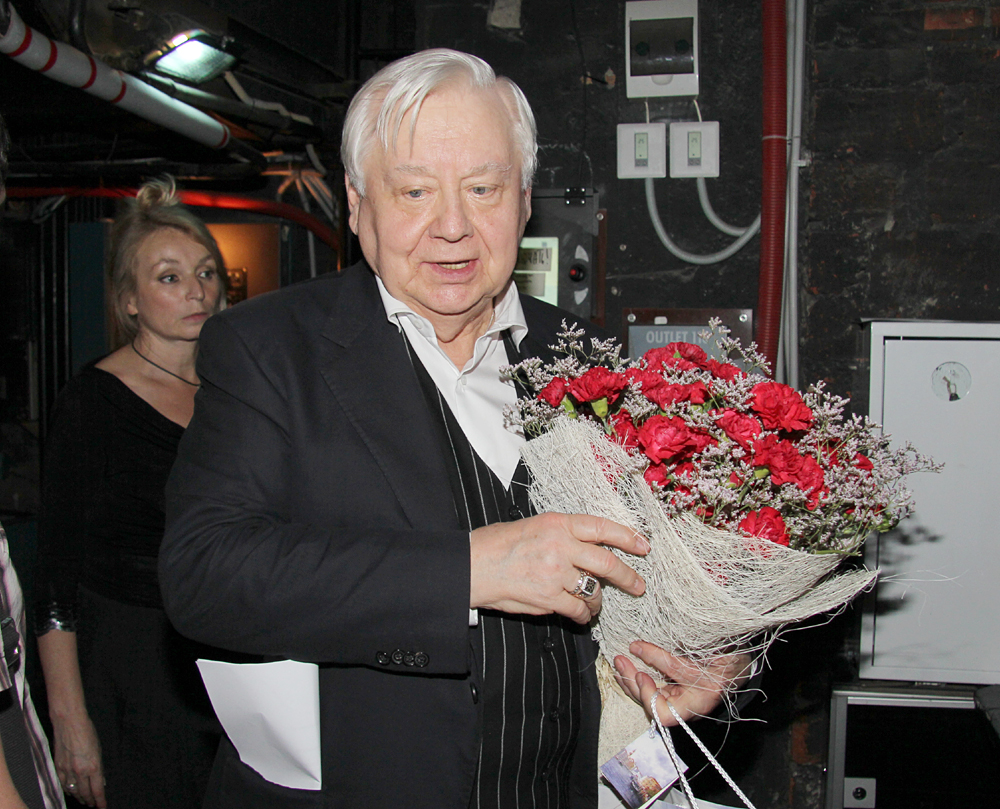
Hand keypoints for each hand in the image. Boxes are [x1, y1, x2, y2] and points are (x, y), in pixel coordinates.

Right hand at [51, 713, 105, 807]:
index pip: (97, 790)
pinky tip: (71, 792)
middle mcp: (79, 772)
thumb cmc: (87, 732)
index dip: (100, 801)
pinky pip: (62, 784)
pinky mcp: (57, 767)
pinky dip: (67, 790)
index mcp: (93, 766)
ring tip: (84, 801)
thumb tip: (100, 781)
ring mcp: (67, 771)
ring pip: (73, 791)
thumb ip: (99, 767)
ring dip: (79, 797)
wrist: (69, 723)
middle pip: (85, 793)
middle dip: (90, 801)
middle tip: (93, 805)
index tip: (103, 806)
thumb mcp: (99, 749)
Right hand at [469, 512, 648, 623]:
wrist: (472, 566)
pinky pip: (578, 610)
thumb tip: (589, 548)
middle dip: (627, 577)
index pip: (601, 527)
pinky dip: (584, 615)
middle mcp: (560, 546)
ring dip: (599, 601)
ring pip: (594, 590)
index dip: (627, 536)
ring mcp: (555, 573)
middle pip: (607, 562)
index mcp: (557, 523)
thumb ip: (562, 535)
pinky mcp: (548, 598)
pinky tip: (582, 615)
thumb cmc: (498, 544)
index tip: (643, 545)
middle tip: (638, 585)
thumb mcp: (533, 526)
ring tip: (597, 604)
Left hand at [613, 641, 752, 726]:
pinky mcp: (677, 694)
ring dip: (631, 682)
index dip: (650, 694)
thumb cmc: (731, 654)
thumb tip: (642, 646)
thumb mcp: (711, 649)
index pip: (667, 710)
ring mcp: (682, 702)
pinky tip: (626, 669)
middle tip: (620, 661)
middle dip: (634, 685)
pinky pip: (653, 691)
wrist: (742, 662)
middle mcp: (691, 707)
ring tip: (619, 662)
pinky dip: (637, 681)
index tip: (642, 673)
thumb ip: (677, 654)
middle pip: (654, 707)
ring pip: (650, 700)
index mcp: (704, 697)